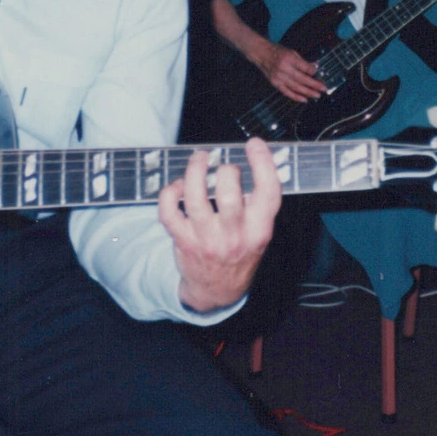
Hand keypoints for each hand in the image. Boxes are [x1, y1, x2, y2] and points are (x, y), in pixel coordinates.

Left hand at [159, 138, 281, 312]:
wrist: (217, 291)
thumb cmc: (240, 253)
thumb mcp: (260, 233)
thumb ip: (260, 203)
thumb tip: (255, 161)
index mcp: (259, 229)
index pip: (268, 192)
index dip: (263, 163)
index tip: (255, 145)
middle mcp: (233, 235)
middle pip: (228, 193)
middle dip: (225, 170)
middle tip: (223, 166)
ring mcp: (206, 238)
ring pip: (195, 198)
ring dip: (195, 170)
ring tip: (199, 158)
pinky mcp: (183, 240)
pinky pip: (168, 211)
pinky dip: (170, 192)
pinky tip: (179, 186)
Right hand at [254, 41, 325, 101]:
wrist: (260, 53)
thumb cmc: (277, 51)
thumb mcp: (292, 52)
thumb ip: (303, 61)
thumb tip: (315, 67)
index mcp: (289, 58)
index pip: (304, 67)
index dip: (312, 71)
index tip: (319, 74)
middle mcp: (283, 68)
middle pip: (301, 79)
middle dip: (314, 85)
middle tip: (323, 89)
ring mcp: (278, 77)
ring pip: (295, 87)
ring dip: (308, 92)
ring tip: (317, 95)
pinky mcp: (275, 83)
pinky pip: (287, 92)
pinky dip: (296, 97)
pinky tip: (305, 99)